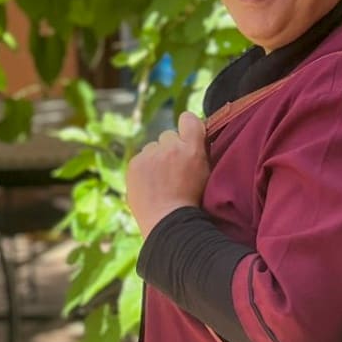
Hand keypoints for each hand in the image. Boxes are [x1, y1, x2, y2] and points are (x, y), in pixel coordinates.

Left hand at [126, 111, 210, 237]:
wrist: (168, 222)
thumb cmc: (192, 202)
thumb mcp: (206, 173)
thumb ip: (199, 151)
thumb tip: (194, 137)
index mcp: (192, 148)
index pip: (189, 119)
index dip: (188, 128)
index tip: (188, 138)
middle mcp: (170, 146)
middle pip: (168, 136)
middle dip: (170, 148)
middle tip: (174, 171)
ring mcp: (150, 155)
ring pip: (152, 148)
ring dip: (156, 159)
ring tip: (162, 182)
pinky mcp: (134, 164)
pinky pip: (140, 160)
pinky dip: (144, 170)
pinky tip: (151, 186)